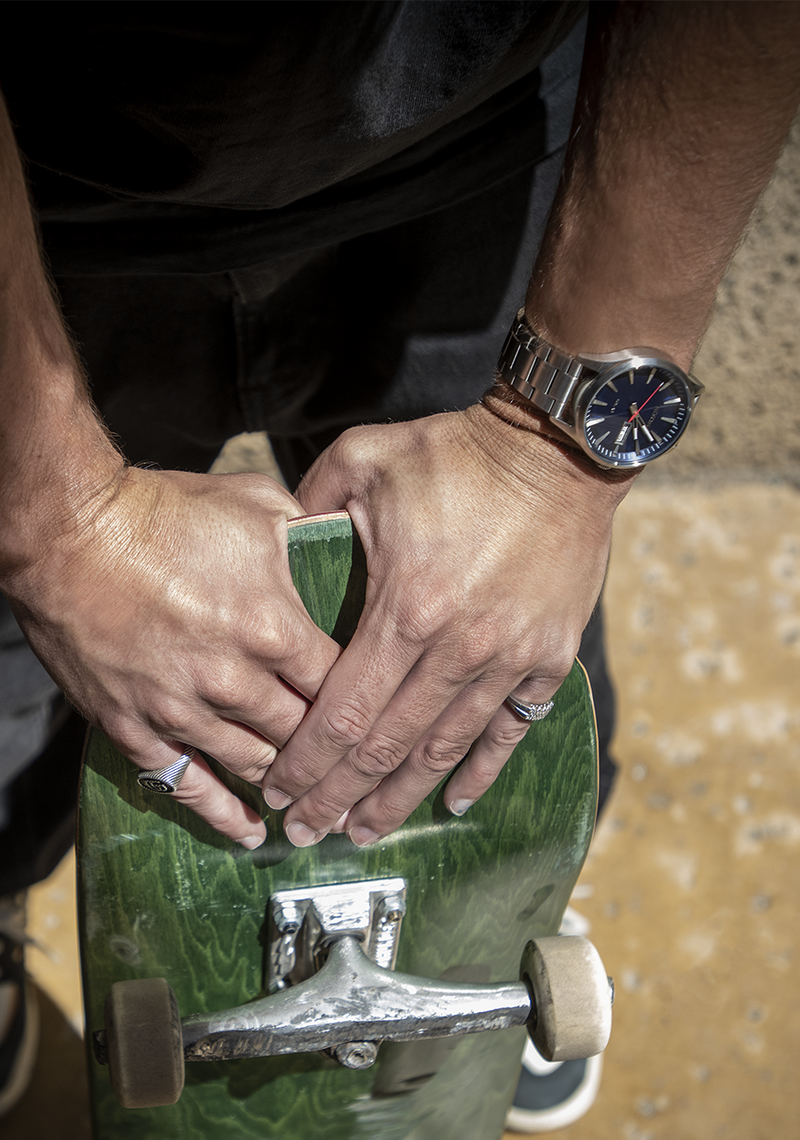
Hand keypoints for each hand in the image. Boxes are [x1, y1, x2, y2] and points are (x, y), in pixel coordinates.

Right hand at [8, 467, 341, 846]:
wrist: (69, 532)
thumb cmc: (163, 511)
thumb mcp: (256, 504)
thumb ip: (308, 534)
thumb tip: (343, 544)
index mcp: (273, 627)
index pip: (342, 684)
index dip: (365, 701)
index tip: (378, 713)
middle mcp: (234, 679)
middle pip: (304, 733)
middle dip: (332, 753)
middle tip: (356, 770)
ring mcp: (182, 709)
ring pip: (254, 763)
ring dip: (287, 784)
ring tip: (314, 802)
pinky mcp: (135, 726)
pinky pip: (186, 784)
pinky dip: (222, 813)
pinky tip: (251, 831)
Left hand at [263, 403, 633, 846]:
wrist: (559, 451)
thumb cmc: (458, 453)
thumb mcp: (366, 459)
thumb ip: (311, 506)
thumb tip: (276, 545)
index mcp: (406, 607)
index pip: (343, 712)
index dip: (307, 761)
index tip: (280, 792)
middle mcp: (457, 648)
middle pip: (386, 747)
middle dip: (340, 797)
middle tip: (308, 833)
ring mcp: (507, 659)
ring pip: (443, 750)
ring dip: (400, 797)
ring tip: (365, 831)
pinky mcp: (547, 658)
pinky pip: (508, 730)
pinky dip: (478, 770)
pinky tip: (454, 802)